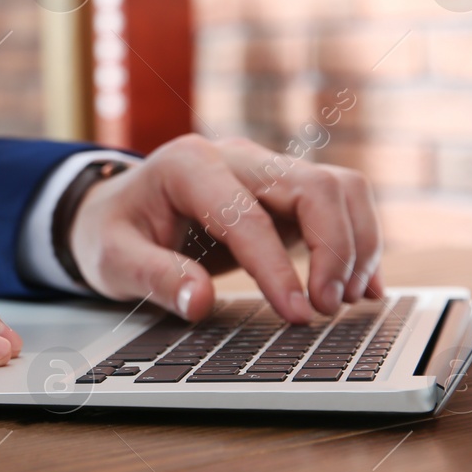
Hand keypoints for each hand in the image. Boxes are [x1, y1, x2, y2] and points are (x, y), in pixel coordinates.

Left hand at [68, 135, 383, 323]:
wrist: (112, 211)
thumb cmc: (110, 232)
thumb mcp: (112, 258)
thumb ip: (153, 276)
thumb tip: (198, 302)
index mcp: (188, 165)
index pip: (249, 214)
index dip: (278, 267)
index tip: (297, 315)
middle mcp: (236, 156)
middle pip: (314, 186)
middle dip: (334, 249)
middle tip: (327, 308)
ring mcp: (265, 170)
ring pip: (339, 189)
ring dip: (356, 244)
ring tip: (348, 301)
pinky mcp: (283, 193)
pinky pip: (338, 206)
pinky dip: (357, 243)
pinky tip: (361, 288)